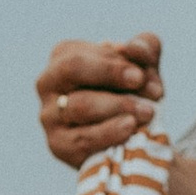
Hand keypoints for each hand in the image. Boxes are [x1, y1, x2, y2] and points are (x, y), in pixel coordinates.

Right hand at [37, 32, 163, 167]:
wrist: (131, 139)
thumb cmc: (133, 92)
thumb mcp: (143, 66)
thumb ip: (144, 48)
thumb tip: (132, 48)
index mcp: (64, 56)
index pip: (84, 52)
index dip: (115, 62)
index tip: (143, 75)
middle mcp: (48, 82)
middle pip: (72, 69)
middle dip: (109, 73)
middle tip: (140, 80)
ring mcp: (49, 116)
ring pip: (79, 105)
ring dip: (118, 106)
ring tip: (147, 111)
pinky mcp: (58, 145)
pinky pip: (82, 139)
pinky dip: (109, 132)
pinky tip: (130, 127)